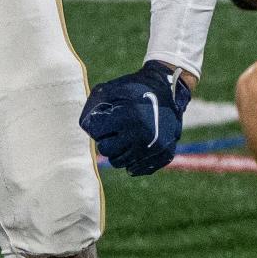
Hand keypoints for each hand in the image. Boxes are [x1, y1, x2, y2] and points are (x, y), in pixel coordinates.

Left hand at [79, 60, 190, 175]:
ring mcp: (155, 147)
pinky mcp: (164, 155)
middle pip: (106, 150)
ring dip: (118, 150)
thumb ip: (92, 107)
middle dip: (106, 139)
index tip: (107, 116)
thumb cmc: (134, 88)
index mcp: (129, 116)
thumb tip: (86, 128)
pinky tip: (136, 145)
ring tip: (125, 135)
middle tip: (115, 128)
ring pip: (119, 163)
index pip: (95, 131)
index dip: (98, 123)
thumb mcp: (110, 89)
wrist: (170, 89)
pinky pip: (137, 169)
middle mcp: (143, 135)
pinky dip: (133, 159)